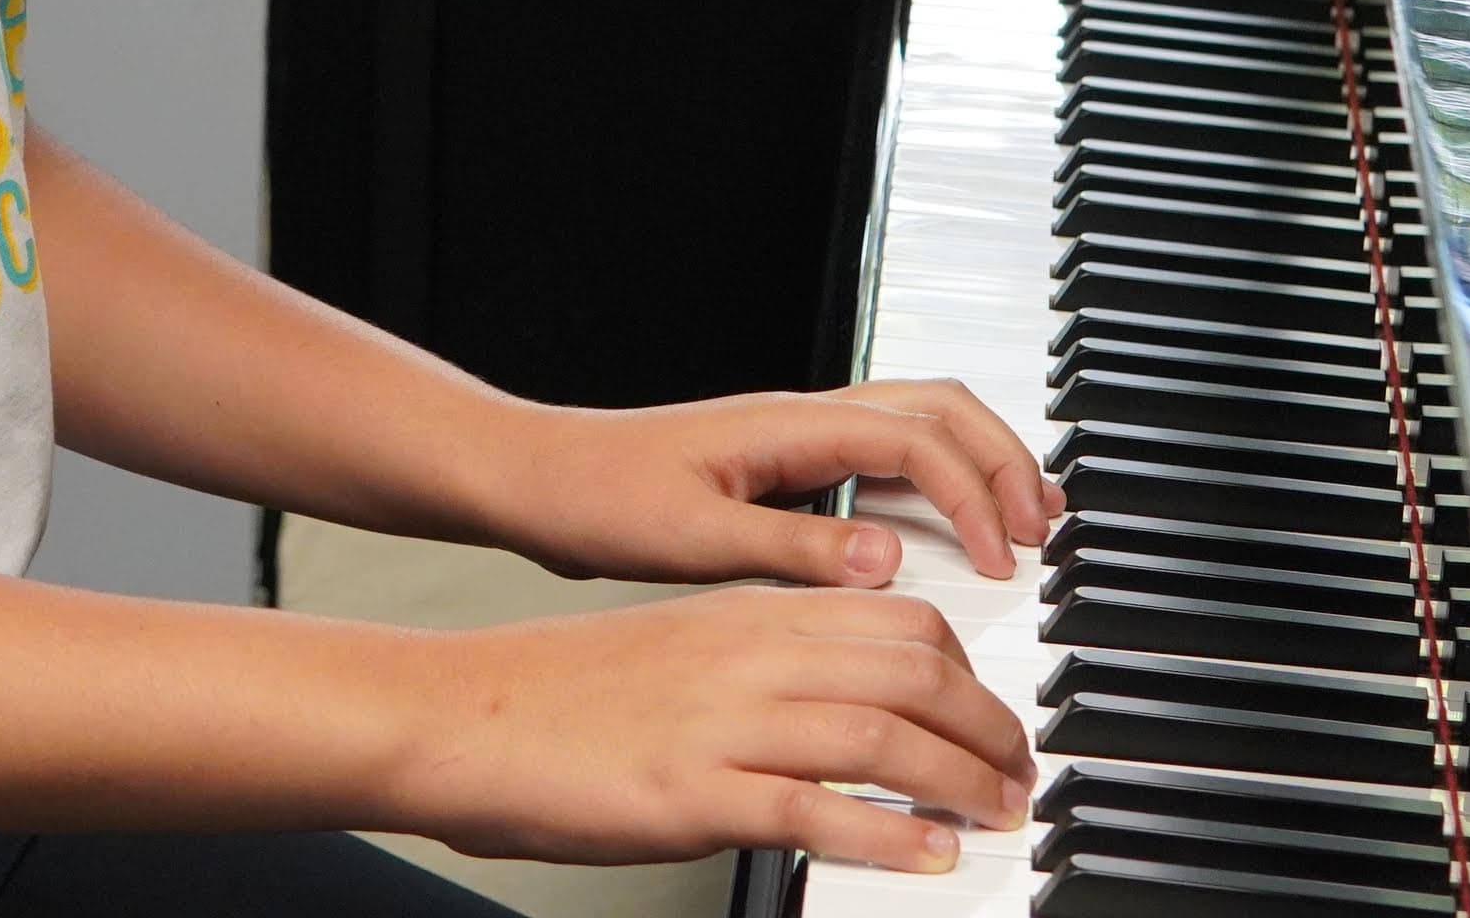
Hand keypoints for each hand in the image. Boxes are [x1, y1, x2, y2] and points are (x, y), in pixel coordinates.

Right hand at [381, 583, 1031, 871]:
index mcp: (741, 616)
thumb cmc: (552, 696)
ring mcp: (720, 722)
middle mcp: (743, 656)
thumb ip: (750, 664)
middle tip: (1016, 773)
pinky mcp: (692, 792)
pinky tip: (928, 853)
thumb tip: (827, 702)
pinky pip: (816, 805)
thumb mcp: (671, 652)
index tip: (990, 714)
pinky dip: (889, 831)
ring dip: (961, 777)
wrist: (454, 713)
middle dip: (986, 722)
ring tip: (995, 815)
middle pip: (911, 665)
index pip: (895, 619)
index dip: (966, 670)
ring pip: (882, 729)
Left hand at [482, 379, 1063, 587]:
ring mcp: (798, 431)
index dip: (972, 497)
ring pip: (921, 416)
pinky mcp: (788, 458)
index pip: (915, 440)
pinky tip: (950, 524)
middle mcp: (802, 416)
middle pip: (940, 405)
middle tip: (1044, 530)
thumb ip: (789, 548)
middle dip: (1005, 459)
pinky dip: (940, 475)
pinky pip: (888, 448)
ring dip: (982, 457)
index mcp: (786, 427)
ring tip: (1029, 515)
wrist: (537, 477)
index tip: (1002, 562)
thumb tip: (886, 562)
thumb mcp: (690, 538)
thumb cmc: (596, 500)